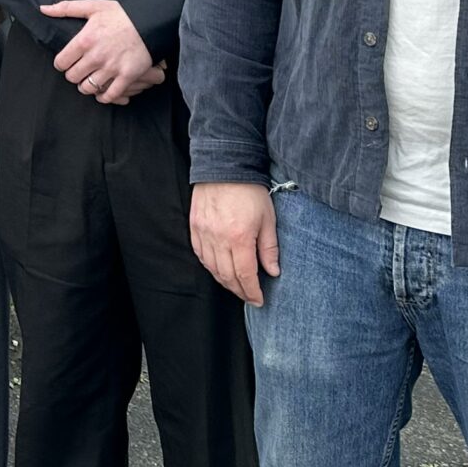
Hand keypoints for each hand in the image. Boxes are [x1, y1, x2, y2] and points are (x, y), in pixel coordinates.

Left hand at [43, 0, 163, 103]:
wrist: (150, 21)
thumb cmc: (121, 14)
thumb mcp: (92, 6)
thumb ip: (66, 8)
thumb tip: (43, 9)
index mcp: (84, 40)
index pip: (61, 63)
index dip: (61, 64)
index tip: (66, 62)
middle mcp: (96, 56)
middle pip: (72, 77)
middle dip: (73, 75)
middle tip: (78, 71)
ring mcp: (111, 68)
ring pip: (88, 88)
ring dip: (86, 86)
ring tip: (89, 81)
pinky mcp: (127, 76)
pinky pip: (110, 95)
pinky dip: (104, 97)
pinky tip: (102, 93)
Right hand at [190, 182, 279, 305]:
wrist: (224, 165)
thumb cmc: (250, 191)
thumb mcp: (268, 219)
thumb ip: (269, 248)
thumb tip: (273, 271)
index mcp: (240, 238)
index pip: (245, 275)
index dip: (252, 292)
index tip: (259, 300)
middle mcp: (218, 239)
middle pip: (227, 276)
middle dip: (239, 291)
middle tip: (249, 297)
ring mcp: (204, 233)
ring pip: (212, 268)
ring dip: (224, 281)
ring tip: (236, 286)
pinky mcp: (194, 226)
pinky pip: (200, 254)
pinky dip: (209, 266)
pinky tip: (218, 269)